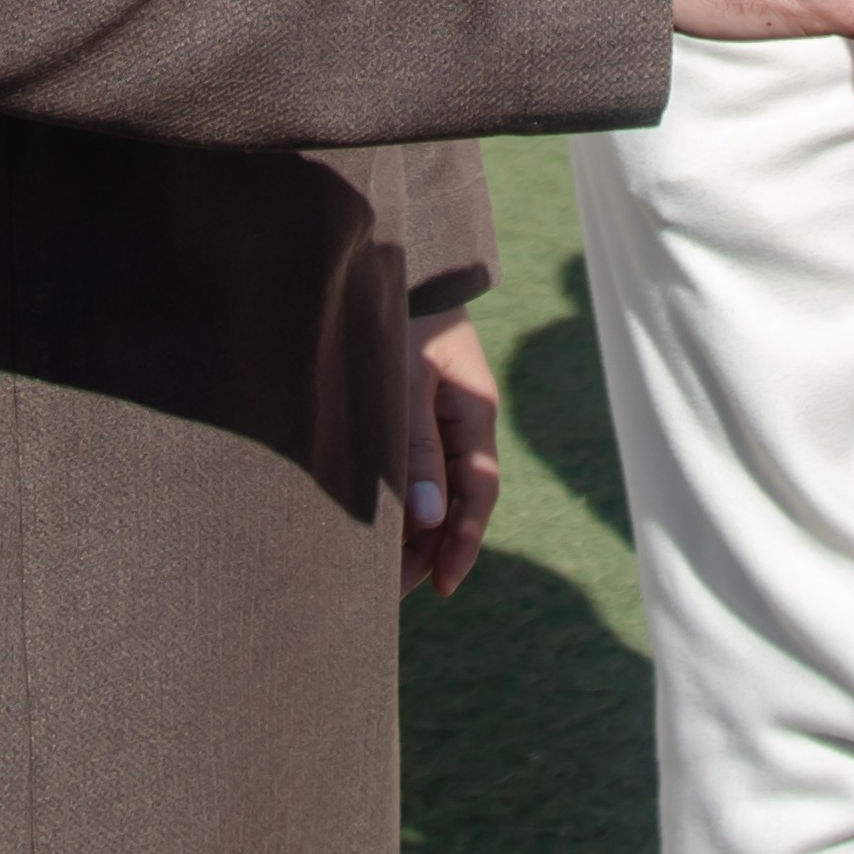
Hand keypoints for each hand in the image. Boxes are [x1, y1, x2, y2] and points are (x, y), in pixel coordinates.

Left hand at [401, 309, 503, 593]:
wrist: (388, 261)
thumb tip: (427, 520)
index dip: (463, 543)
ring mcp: (437, 416)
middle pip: (456, 499)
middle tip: (401, 592)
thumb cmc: (396, 316)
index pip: (477, 492)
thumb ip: (417, 449)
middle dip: (432, 548)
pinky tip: (376, 525)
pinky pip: (413, 467)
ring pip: (433, 488)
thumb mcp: (406, 382)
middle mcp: (460, 420)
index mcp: (474, 412)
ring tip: (382, 574)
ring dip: (413, 530)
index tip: (442, 585)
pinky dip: (400, 500)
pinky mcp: (410, 411)